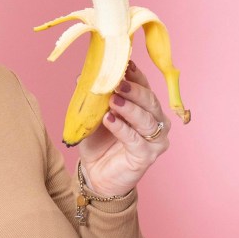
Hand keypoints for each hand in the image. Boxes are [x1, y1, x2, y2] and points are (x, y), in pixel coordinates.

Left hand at [76, 60, 170, 196]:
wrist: (96, 174)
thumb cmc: (98, 142)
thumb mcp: (92, 116)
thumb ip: (92, 96)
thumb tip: (84, 74)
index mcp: (144, 105)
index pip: (143, 84)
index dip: (134, 74)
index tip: (124, 63)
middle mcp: (155, 119)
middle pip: (149, 100)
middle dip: (133, 89)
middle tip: (117, 82)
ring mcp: (155, 139)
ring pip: (146, 119)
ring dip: (129, 108)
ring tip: (113, 101)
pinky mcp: (147, 155)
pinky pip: (135, 139)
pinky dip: (122, 129)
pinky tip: (109, 120)